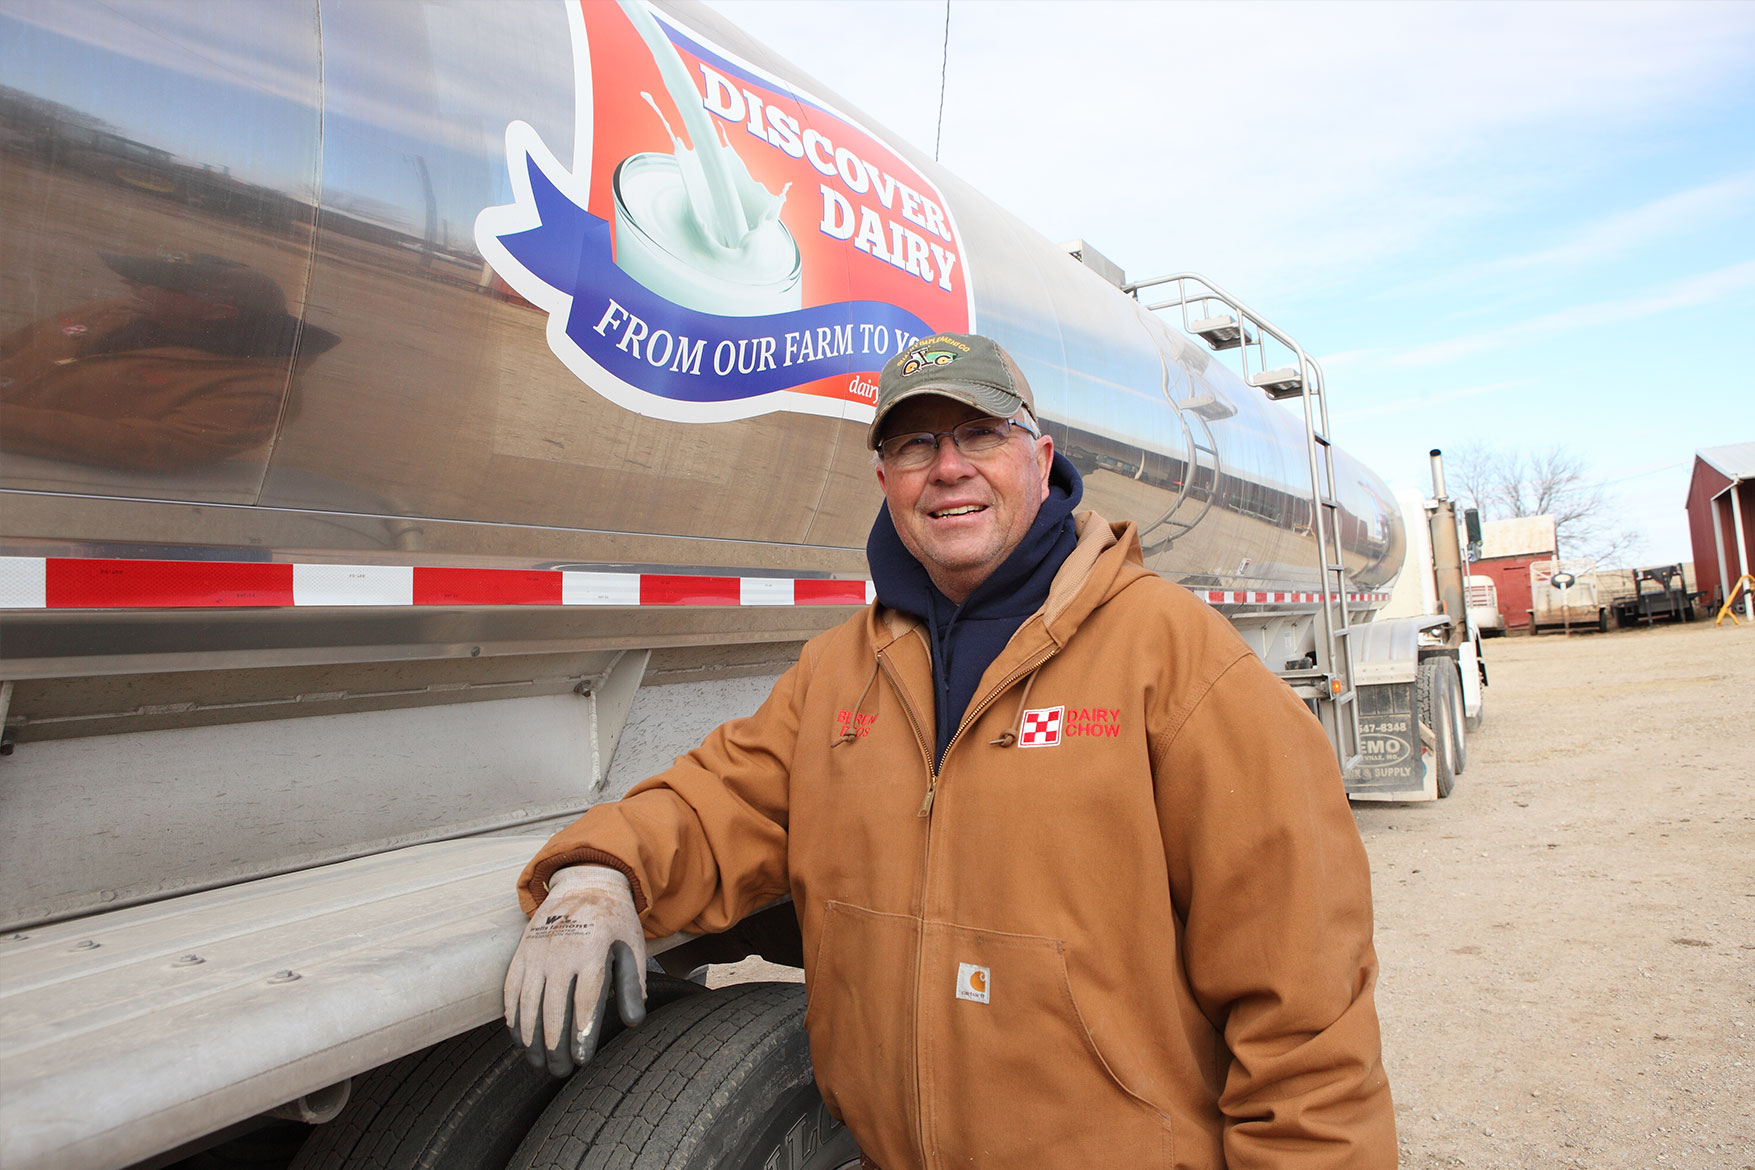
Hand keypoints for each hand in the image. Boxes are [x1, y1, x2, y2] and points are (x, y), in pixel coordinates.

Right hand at [504, 865, 646, 1076]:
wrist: (584, 882)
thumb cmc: (613, 921)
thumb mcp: (632, 945)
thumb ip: (633, 984)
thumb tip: (634, 1022)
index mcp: (592, 949)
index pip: (584, 1000)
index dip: (582, 1033)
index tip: (582, 1060)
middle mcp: (560, 952)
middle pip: (553, 1009)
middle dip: (555, 1045)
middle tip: (560, 1071)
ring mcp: (536, 953)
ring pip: (528, 1004)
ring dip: (531, 1039)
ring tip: (538, 1063)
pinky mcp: (521, 953)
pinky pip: (511, 991)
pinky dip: (513, 1019)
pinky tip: (519, 1040)